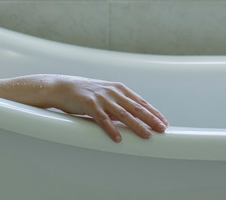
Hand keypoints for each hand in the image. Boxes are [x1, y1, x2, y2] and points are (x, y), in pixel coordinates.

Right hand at [39, 75, 168, 142]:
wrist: (61, 87)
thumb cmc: (83, 92)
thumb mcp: (104, 95)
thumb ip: (117, 104)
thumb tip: (130, 118)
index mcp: (117, 89)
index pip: (140, 102)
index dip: (153, 112)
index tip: (163, 122)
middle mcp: (112, 92)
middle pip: (135, 107)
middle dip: (151, 119)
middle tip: (162, 129)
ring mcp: (101, 98)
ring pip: (123, 114)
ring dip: (136, 126)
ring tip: (147, 136)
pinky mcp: (89, 104)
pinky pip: (102, 119)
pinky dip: (111, 129)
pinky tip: (118, 138)